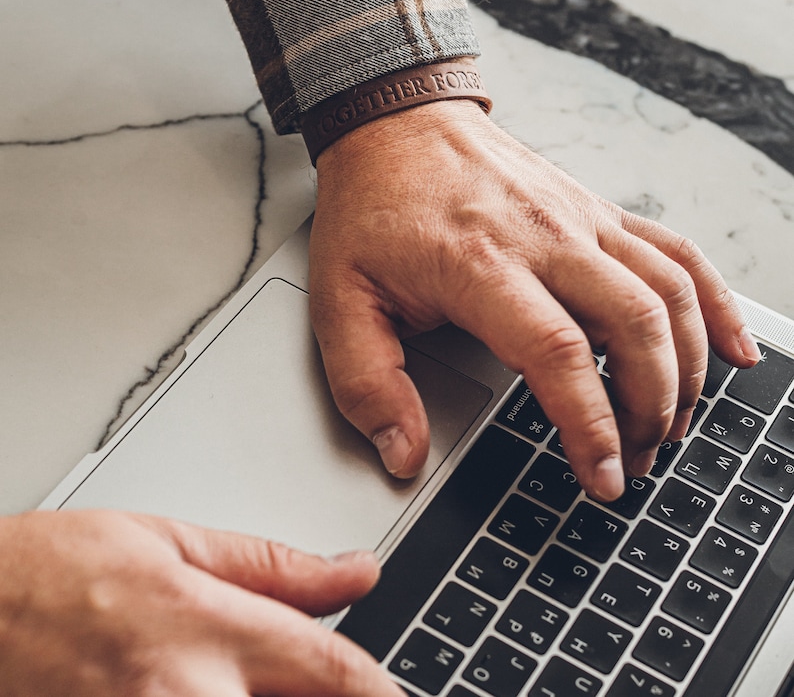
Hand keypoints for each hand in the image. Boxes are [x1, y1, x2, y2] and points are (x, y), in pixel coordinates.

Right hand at [0, 510, 401, 695]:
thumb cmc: (52, 570)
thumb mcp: (169, 540)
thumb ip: (271, 566)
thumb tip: (355, 571)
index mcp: (205, 627)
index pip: (331, 668)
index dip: (380, 687)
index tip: (396, 692)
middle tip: (330, 684)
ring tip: (260, 680)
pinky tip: (212, 688)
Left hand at [310, 99, 759, 500]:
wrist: (397, 123)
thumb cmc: (372, 208)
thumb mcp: (338, 299)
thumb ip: (368, 384)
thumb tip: (404, 454)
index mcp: (480, 265)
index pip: (558, 354)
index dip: (590, 425)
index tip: (601, 476)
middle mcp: (544, 237)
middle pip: (634, 326)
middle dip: (648, 408)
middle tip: (631, 459)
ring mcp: (580, 219)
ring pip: (668, 293)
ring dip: (684, 368)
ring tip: (670, 422)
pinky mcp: (597, 209)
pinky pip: (677, 252)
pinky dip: (715, 301)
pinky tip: (734, 345)